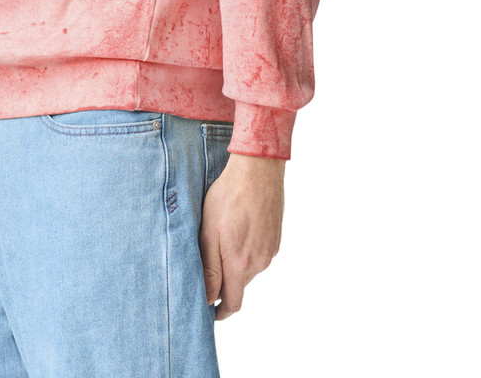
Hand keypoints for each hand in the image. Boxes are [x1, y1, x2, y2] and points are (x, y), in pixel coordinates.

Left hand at [199, 153, 284, 320]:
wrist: (258, 169)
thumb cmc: (228, 196)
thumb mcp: (209, 231)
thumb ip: (209, 268)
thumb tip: (206, 297)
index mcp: (241, 264)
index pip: (232, 303)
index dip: (219, 311)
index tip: (207, 311)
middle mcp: (259, 262)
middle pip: (238, 285)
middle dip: (223, 283)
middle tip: (205, 265)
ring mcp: (270, 251)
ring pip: (248, 269)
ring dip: (235, 263)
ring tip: (221, 239)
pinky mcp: (275, 238)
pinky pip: (258, 254)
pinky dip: (246, 250)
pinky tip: (237, 229)